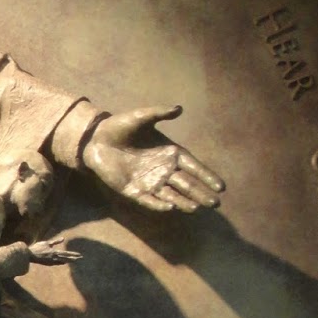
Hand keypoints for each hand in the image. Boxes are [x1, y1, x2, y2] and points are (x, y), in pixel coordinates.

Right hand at [29, 236, 80, 265]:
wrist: (30, 256)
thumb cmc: (37, 248)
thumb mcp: (47, 243)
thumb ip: (56, 241)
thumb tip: (63, 238)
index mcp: (55, 252)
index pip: (67, 253)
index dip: (74, 254)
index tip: (80, 255)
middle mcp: (54, 258)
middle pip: (66, 258)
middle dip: (74, 258)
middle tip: (80, 259)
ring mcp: (52, 262)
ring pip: (62, 261)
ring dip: (68, 260)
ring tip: (73, 260)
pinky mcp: (48, 264)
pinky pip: (57, 263)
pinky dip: (61, 262)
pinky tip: (63, 262)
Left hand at [83, 107, 223, 212]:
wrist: (96, 139)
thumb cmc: (120, 127)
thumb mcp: (141, 117)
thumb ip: (159, 114)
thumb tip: (179, 108)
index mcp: (170, 153)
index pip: (193, 167)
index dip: (207, 176)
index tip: (221, 187)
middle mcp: (163, 170)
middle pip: (186, 184)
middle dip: (201, 193)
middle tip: (215, 204)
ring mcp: (149, 182)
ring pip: (171, 195)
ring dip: (183, 202)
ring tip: (197, 208)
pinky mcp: (133, 191)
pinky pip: (149, 200)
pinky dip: (159, 204)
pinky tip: (171, 207)